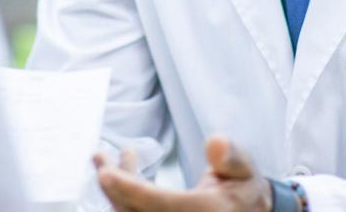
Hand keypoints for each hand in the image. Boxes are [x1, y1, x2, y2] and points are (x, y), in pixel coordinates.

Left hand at [93, 136, 273, 211]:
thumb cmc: (242, 190)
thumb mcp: (244, 170)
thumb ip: (231, 158)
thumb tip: (216, 142)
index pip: (159, 204)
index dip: (130, 189)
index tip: (107, 174)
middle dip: (113, 187)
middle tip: (101, 159)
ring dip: (114, 190)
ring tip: (105, 161)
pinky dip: (124, 196)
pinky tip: (122, 174)